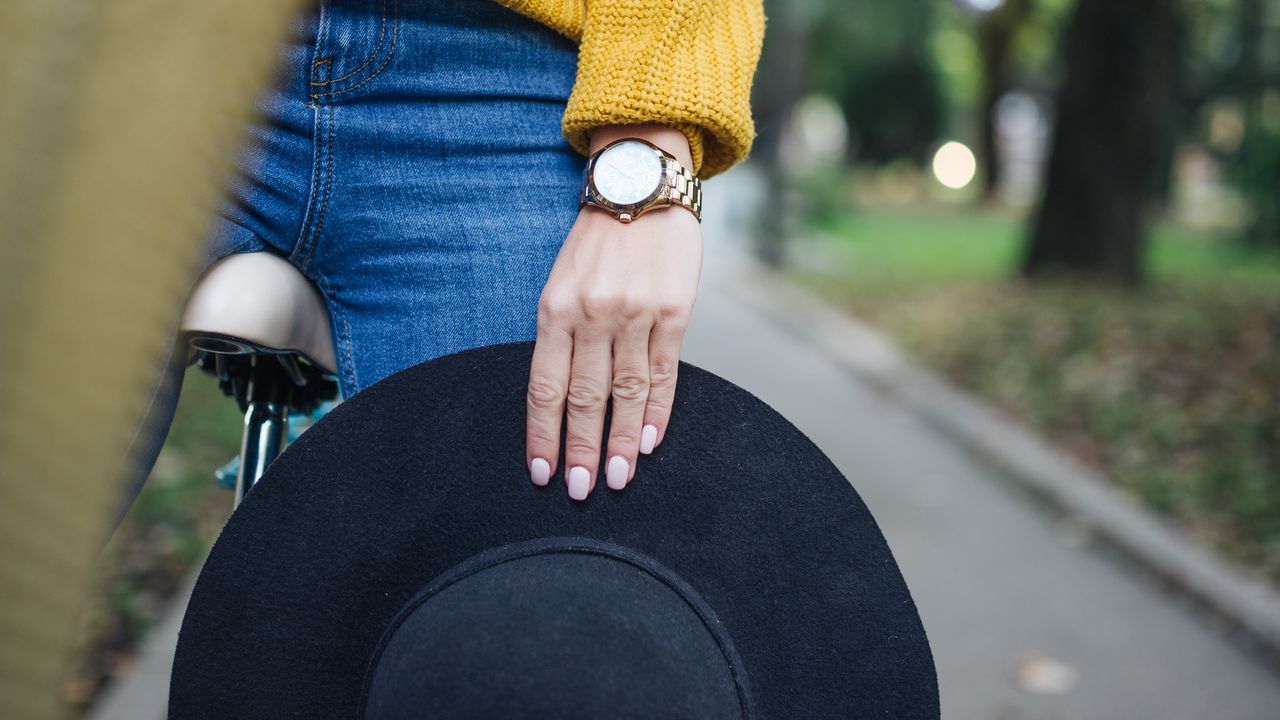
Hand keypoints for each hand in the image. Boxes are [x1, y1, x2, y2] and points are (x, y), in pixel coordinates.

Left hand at [525, 126, 702, 499]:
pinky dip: (657, 409)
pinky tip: (650, 441)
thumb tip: (562, 399)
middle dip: (581, 449)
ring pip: (626, 391)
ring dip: (621, 441)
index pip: (545, 386)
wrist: (641, 181)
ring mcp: (635, 313)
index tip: (542, 473)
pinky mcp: (674, 310)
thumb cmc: (597, 241)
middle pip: (585, 397)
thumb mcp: (563, 280)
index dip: (542, 433)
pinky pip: (664, 370)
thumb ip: (562, 333)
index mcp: (554, 308)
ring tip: (616, 479)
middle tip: (581, 491)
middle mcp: (592, 313)